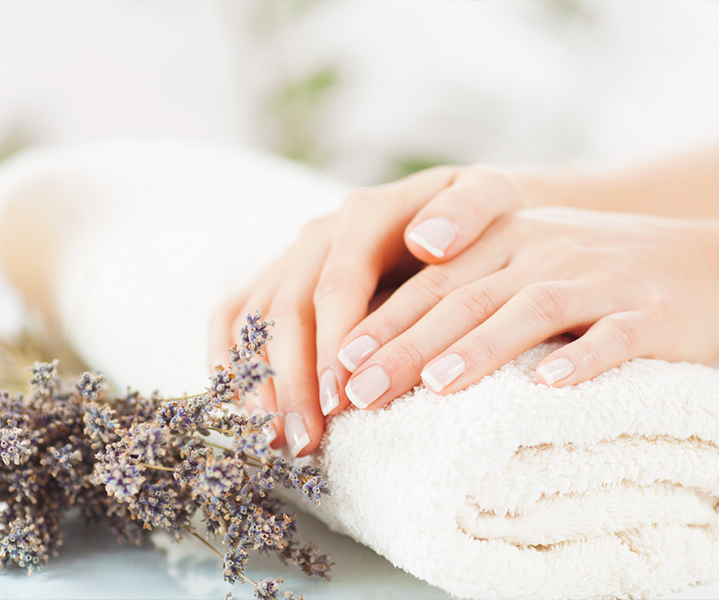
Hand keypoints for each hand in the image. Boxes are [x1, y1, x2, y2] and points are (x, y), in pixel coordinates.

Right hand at [208, 165, 526, 455]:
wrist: (455, 213)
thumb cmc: (478, 218)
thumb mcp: (489, 195)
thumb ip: (470, 207)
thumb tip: (428, 242)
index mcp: (366, 214)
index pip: (338, 284)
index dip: (332, 344)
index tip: (340, 401)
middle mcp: (320, 235)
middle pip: (287, 308)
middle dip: (292, 379)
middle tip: (304, 440)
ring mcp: (294, 256)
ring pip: (254, 318)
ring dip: (258, 381)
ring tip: (275, 440)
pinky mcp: (278, 278)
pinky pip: (234, 316)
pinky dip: (229, 360)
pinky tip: (243, 409)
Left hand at [339, 207, 718, 410]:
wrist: (705, 262)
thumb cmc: (589, 273)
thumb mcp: (521, 263)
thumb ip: (459, 289)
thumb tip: (376, 346)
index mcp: (502, 239)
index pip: (428, 280)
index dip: (380, 321)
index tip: (335, 364)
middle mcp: (542, 249)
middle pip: (464, 297)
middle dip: (406, 344)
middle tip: (358, 391)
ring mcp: (598, 277)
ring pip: (531, 309)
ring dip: (481, 348)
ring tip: (435, 384)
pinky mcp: (651, 311)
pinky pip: (615, 334)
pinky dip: (584, 358)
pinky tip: (552, 384)